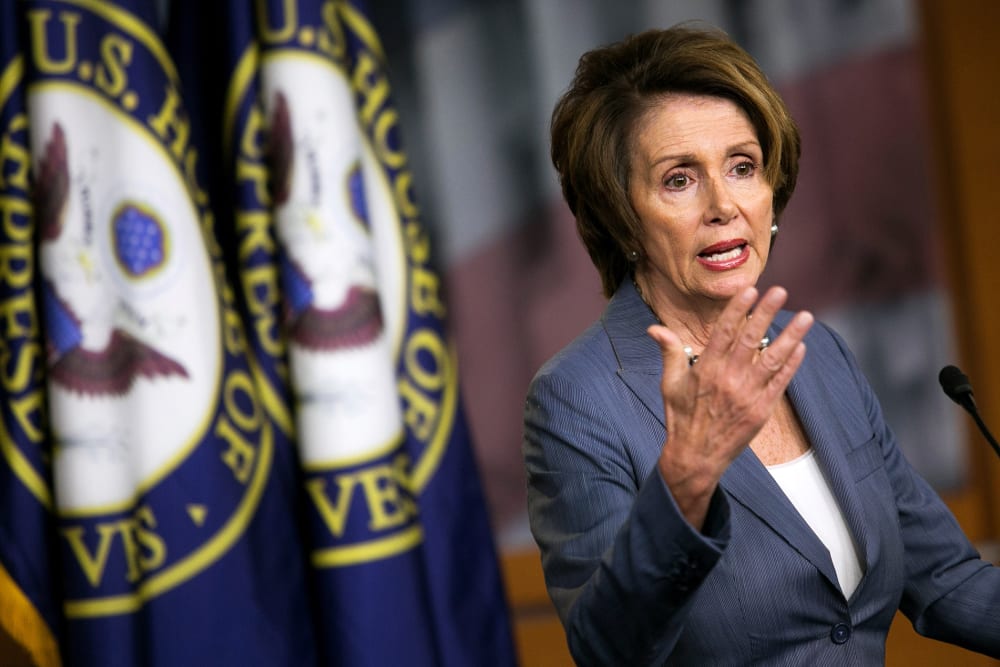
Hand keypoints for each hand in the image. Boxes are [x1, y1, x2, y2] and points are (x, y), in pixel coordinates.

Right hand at [645, 285, 813, 529]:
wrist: (695, 458)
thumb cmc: (681, 418)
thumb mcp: (669, 384)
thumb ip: (669, 352)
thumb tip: (654, 328)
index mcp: (705, 370)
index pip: (724, 332)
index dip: (738, 309)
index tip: (750, 290)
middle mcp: (728, 379)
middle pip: (751, 339)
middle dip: (766, 313)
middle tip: (780, 291)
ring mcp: (747, 395)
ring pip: (773, 359)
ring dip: (791, 336)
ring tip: (806, 317)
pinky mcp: (761, 411)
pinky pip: (780, 383)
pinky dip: (791, 364)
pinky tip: (801, 347)